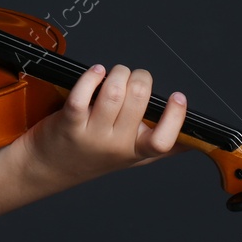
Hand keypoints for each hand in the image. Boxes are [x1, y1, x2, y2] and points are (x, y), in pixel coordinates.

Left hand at [21, 63, 187, 188]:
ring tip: (115, 72)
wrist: (45, 168)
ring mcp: (91, 134)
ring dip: (118, 73)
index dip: (175, 118)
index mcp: (135, 152)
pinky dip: (92, 77)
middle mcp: (115, 145)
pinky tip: (96, 72)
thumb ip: (158, 147)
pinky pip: (83, 95)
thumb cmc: (89, 157)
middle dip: (140, 78)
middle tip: (134, 77)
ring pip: (114, 94)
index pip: (163, 141)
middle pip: (138, 103)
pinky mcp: (68, 123)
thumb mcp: (128, 158)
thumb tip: (196, 141)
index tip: (177, 97)